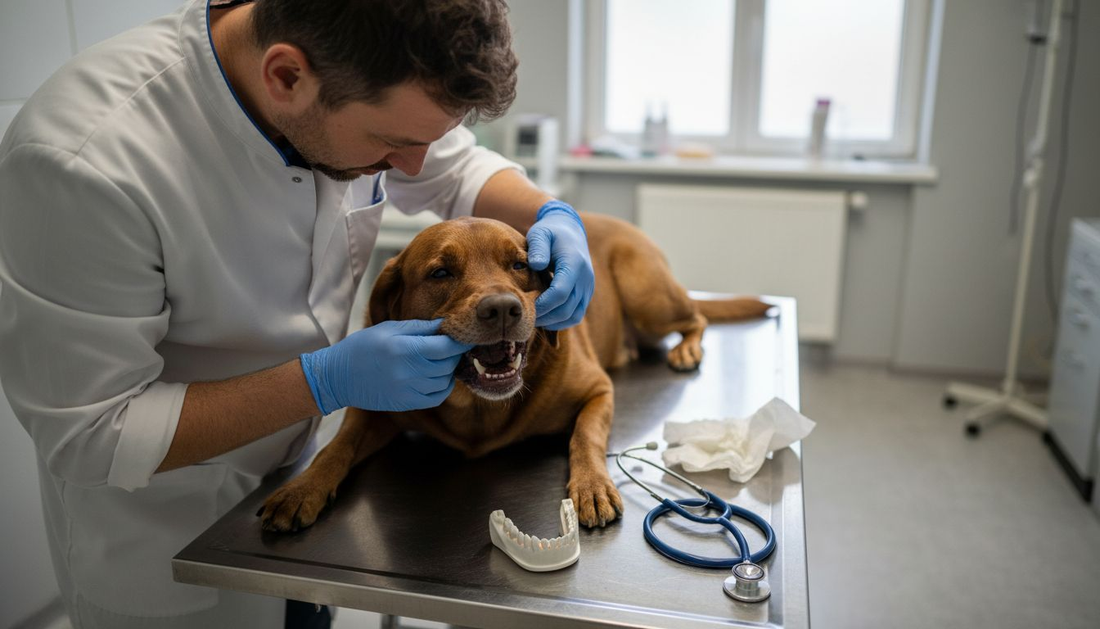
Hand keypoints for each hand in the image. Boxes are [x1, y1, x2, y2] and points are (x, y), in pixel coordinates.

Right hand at [299, 319, 473, 414]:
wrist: (337, 377)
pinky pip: (437, 397)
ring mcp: (408, 391)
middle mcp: (408, 372)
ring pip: (446, 381)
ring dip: (449, 370)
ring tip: (442, 360)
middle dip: (455, 354)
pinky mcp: (406, 403)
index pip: (446, 346)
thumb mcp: (389, 328)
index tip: (466, 335)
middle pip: (449, 364)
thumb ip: (419, 327)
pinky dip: (443, 387)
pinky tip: (437, 377)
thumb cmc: (363, 347)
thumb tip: (446, 325)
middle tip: (452, 346)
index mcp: (404, 349)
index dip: (460, 341)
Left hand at [526, 200, 593, 329]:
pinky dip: (562, 321)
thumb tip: (536, 264)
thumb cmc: (550, 233)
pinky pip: (577, 315)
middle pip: (567, 308)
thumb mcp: (540, 233)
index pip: (560, 292)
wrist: (570, 231)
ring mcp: (588, 287)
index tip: (525, 306)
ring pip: (573, 316)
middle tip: (525, 317)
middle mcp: (585, 278)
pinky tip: (545, 318)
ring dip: (553, 322)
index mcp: (574, 263)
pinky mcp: (586, 294)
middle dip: (545, 316)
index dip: (542, 304)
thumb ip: (538, 247)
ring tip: (534, 319)